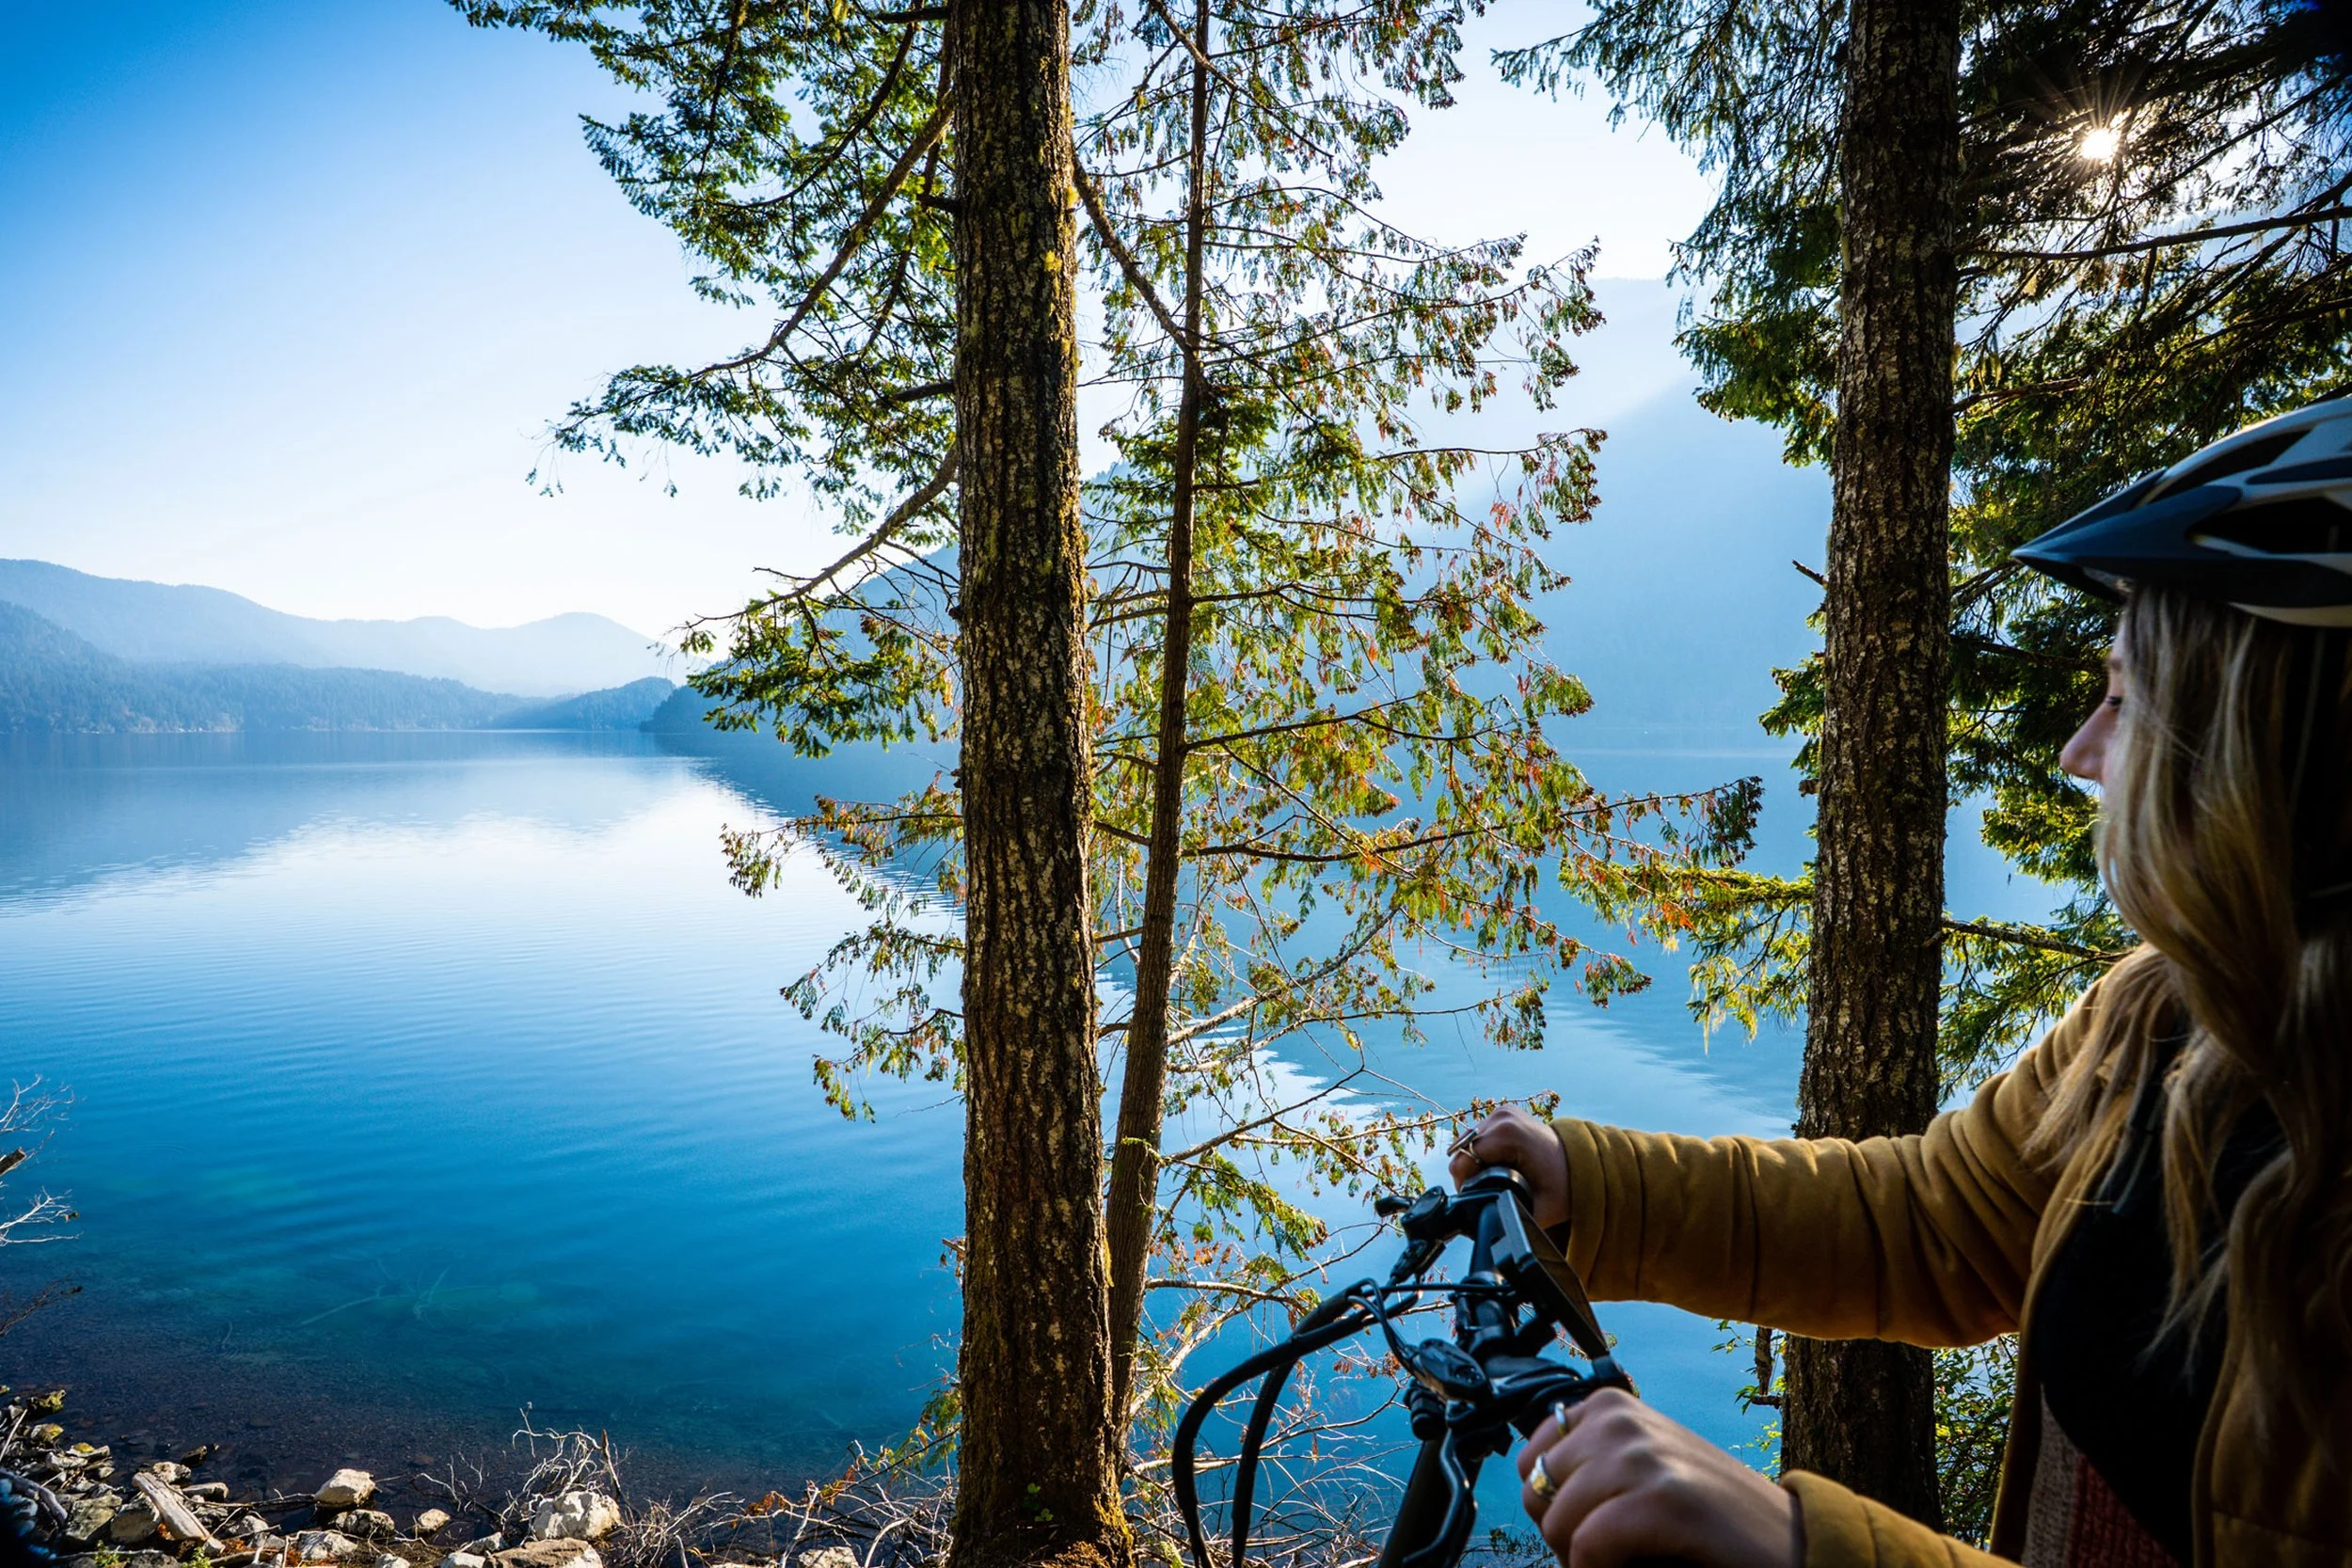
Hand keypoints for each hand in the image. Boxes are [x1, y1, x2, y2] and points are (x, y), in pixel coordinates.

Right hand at [1447, 1105, 1569, 1229]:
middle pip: (1462, 1150)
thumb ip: (1512, 1214)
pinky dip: (1483, 1152)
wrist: (1583, 1162)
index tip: (1477, 1197)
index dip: (1464, 1183)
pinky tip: (1498, 1164)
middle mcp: (1502, 1117)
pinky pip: (1479, 1135)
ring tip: (1495, 1177)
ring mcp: (1503, 1112)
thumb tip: (1488, 1223)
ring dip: (1475, 1162)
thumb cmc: (1565, 1186)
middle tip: (1488, 1190)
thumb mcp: (1541, 1209)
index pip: (1462, 1160)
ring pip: (1467, 1142)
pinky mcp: (1503, 1113)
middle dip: (1469, 1173)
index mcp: (1507, 1134)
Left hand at [1517, 1389, 1799, 1567]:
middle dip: (1565, 1538)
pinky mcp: (1664, 1497)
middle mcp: (1620, 1419)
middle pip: (1538, 1496)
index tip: (1591, 1529)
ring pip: (1558, 1522)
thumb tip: (1531, 1489)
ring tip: (1630, 1563)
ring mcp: (1642, 1453)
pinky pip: (1589, 1546)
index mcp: (1608, 1406)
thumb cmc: (1709, 1518)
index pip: (1530, 1463)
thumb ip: (1587, 1465)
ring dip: (1584, 1560)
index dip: (1553, 1509)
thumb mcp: (1640, 1471)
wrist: (1792, 1545)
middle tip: (1614, 1555)